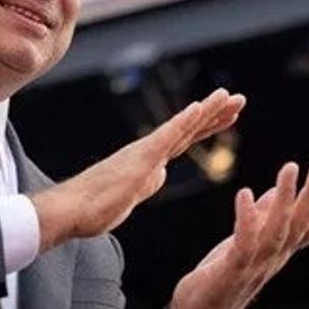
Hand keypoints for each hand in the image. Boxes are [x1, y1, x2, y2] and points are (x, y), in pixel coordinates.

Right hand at [31, 88, 245, 252]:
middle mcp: (148, 151)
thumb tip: (160, 173)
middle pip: (188, 129)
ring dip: (206, 111)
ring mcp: (144, 153)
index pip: (184, 140)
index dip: (206, 126)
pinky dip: (184, 121)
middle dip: (215, 113)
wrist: (70, 212)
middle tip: (239, 99)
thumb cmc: (93, 208)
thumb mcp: (130, 197)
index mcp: (149, 161)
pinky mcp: (139, 159)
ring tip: (227, 96)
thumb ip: (146, 183)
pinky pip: (166, 137)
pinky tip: (199, 108)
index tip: (228, 115)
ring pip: (181, 128)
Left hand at [168, 160, 308, 308]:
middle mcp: (272, 259)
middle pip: (299, 225)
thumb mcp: (246, 243)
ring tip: (290, 169)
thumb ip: (264, 219)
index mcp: (278, 253)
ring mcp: (254, 266)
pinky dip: (247, 218)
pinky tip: (246, 193)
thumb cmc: (222, 278)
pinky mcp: (231, 271)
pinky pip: (243, 243)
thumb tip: (277, 191)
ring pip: (277, 231)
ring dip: (285, 199)